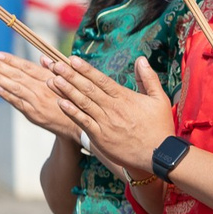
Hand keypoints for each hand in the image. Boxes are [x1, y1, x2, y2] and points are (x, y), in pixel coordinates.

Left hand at [0, 50, 83, 140]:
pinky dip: (5, 95)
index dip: (11, 59)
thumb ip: (52, 71)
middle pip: (18, 76)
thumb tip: (42, 58)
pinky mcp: (33, 114)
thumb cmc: (70, 101)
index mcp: (50, 79)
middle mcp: (43, 89)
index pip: (26, 67)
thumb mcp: (67, 83)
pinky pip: (16, 102)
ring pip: (15, 88)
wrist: (75, 125)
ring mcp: (37, 102)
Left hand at [51, 56, 172, 177]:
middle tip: (55, 64)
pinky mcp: (100, 136)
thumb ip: (149, 78)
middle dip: (70, 75)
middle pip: (87, 89)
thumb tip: (141, 59)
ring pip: (82, 103)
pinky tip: (60, 103)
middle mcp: (112, 108)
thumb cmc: (160, 127)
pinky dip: (71, 112)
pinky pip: (83, 122)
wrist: (159, 154)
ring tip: (52, 79)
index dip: (86, 69)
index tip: (72, 59)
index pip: (101, 80)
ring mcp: (105, 122)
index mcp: (125, 97)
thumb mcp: (160, 99)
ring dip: (66, 90)